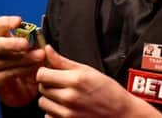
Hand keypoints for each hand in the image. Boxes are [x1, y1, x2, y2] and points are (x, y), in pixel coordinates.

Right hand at [0, 15, 45, 106]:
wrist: (28, 87)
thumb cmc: (31, 60)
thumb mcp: (35, 48)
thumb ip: (35, 41)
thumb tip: (38, 36)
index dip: (6, 22)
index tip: (19, 21)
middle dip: (11, 43)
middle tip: (27, 44)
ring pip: (1, 61)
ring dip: (22, 58)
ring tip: (39, 56)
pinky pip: (6, 74)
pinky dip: (22, 70)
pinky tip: (34, 69)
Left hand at [36, 45, 161, 117]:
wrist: (120, 113)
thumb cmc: (107, 90)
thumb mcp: (87, 70)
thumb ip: (63, 61)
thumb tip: (48, 50)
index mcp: (75, 80)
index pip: (42, 74)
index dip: (44, 71)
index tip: (50, 71)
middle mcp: (69, 97)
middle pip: (42, 88)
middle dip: (48, 84)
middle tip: (60, 84)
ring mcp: (68, 113)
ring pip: (42, 103)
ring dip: (50, 99)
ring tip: (63, 96)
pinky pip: (48, 116)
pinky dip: (53, 113)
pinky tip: (65, 108)